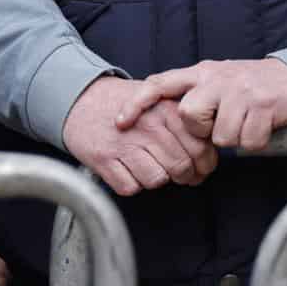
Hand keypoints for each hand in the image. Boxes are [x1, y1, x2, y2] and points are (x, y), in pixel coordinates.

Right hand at [63, 75, 217, 195]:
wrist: (78, 98)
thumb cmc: (122, 104)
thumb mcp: (158, 101)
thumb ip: (183, 124)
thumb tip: (208, 155)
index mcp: (166, 112)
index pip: (202, 150)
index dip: (204, 165)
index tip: (198, 168)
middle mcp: (148, 127)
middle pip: (181, 168)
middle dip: (181, 176)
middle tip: (174, 172)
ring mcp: (124, 144)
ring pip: (157, 180)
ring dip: (153, 178)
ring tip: (145, 165)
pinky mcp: (103, 159)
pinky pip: (129, 187)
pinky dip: (129, 183)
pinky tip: (125, 168)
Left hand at [116, 58, 286, 151]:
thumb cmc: (248, 85)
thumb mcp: (214, 81)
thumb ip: (191, 94)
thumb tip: (165, 122)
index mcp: (199, 73)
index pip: (158, 84)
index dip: (136, 103)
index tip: (120, 122)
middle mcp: (215, 79)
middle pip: (188, 115)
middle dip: (201, 131)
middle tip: (218, 126)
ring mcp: (239, 92)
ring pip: (220, 135)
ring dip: (233, 138)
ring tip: (243, 123)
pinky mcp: (263, 106)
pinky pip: (248, 141)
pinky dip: (255, 142)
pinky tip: (260, 128)